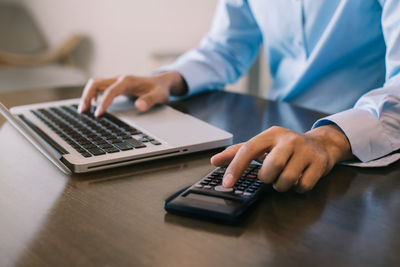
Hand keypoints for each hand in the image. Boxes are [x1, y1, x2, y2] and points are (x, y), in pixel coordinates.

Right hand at [78, 71, 186, 115]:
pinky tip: (93, 105)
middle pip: (96, 83)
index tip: (98, 114)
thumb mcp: (159, 96)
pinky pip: (99, 87)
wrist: (161, 82)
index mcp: (128, 81)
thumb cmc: (160, 89)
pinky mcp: (115, 85)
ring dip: (87, 95)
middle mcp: (119, 78)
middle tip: (82, 111)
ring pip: (95, 84)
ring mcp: (116, 81)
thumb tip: (139, 106)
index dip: (103, 102)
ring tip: (83, 110)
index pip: (111, 90)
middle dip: (87, 96)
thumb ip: (150, 100)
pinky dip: (92, 94)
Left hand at [211, 125, 352, 192]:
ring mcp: (306, 151)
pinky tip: (297, 180)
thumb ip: (238, 152)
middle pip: (271, 166)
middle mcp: (289, 139)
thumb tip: (215, 160)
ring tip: (283, 178)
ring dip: (281, 185)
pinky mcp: (319, 163)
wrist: (320, 144)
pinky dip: (297, 188)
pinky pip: (303, 185)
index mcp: (271, 134)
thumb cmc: (284, 147)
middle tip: (269, 176)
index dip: (236, 167)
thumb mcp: (262, 145)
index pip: (248, 149)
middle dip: (267, 178)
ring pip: (287, 179)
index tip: (227, 184)